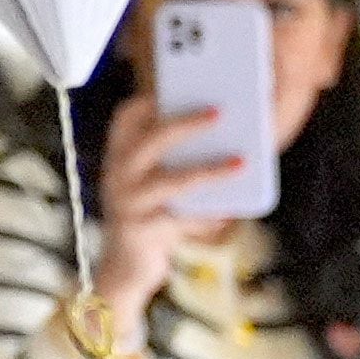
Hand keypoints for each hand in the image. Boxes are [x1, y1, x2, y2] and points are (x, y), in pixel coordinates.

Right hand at [88, 95, 221, 330]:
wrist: (123, 269)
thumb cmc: (147, 218)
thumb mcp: (151, 185)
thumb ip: (171, 161)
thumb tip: (223, 135)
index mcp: (118, 158)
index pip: (126, 118)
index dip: (151, 100)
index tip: (178, 89)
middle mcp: (117, 176)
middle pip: (151, 140)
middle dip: (187, 123)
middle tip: (220, 112)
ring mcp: (129, 203)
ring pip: (174, 181)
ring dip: (211, 171)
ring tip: (241, 164)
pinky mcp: (144, 231)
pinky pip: (186, 219)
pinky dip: (211, 216)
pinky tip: (231, 212)